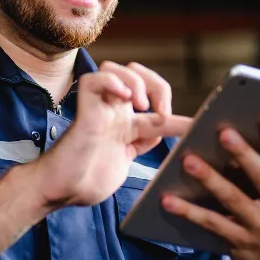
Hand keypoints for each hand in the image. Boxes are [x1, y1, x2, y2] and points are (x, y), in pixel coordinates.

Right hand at [31, 61, 190, 208]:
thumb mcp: (126, 164)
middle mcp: (114, 113)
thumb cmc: (86, 183)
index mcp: (126, 127)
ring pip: (116, 68)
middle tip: (161, 112)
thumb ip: (142, 147)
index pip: (158, 112)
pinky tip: (124, 97)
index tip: (199, 128)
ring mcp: (99, 109)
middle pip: (138, 74)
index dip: (181, 120)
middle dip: (157, 85)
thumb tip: (163, 136)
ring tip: (141, 105)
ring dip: (136, 81)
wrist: (60, 192)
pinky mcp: (84, 110)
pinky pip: (93, 79)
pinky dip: (111, 81)